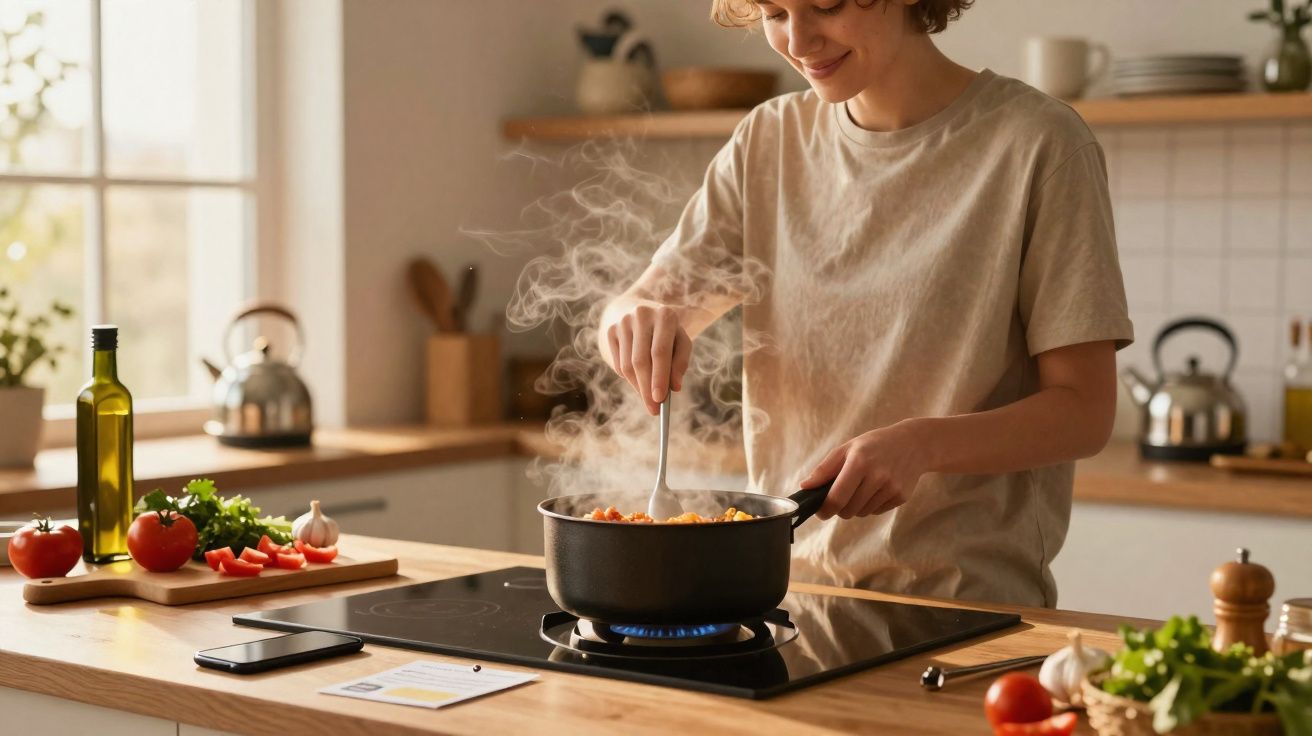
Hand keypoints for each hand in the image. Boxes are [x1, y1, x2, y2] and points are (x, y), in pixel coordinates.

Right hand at [605, 304, 691, 414]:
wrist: (644, 311)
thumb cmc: (668, 333)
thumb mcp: (681, 342)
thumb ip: (681, 363)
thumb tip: (674, 387)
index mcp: (665, 315)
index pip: (659, 352)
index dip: (659, 377)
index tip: (660, 400)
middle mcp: (641, 315)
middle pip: (640, 361)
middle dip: (646, 388)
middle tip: (653, 409)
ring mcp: (623, 322)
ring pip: (627, 365)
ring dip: (638, 386)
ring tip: (648, 398)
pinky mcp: (611, 330)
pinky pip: (618, 364)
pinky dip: (629, 378)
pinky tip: (639, 379)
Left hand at [798, 421, 930, 519]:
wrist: (914, 444)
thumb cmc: (874, 445)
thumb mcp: (848, 448)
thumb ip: (825, 469)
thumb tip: (805, 486)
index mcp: (859, 462)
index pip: (837, 497)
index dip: (825, 509)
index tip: (820, 511)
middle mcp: (877, 476)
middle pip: (848, 510)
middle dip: (840, 507)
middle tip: (841, 495)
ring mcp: (891, 488)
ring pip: (862, 513)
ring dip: (855, 506)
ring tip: (862, 486)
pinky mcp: (901, 496)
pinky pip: (876, 511)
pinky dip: (871, 504)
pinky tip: (877, 487)